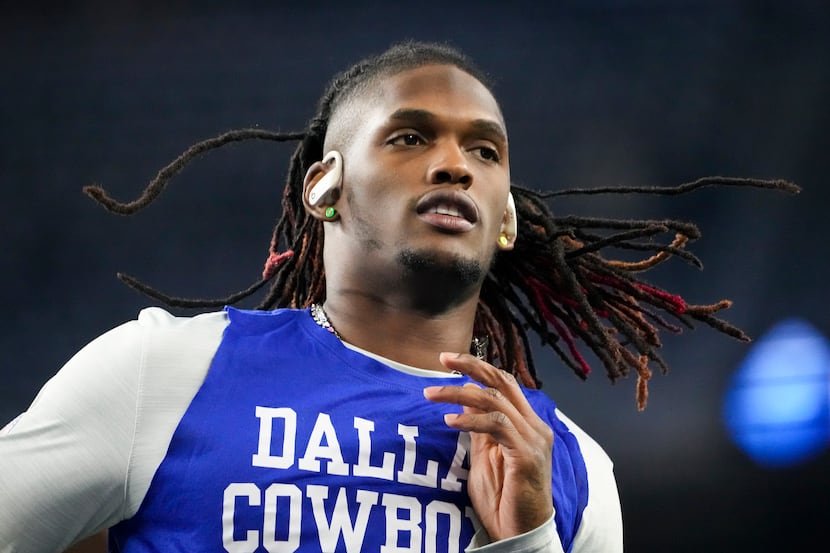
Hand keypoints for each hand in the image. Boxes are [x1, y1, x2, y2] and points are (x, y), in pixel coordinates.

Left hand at [423, 353, 553, 540]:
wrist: (520, 534)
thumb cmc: (503, 500)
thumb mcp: (485, 456)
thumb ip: (479, 428)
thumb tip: (463, 399)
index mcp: (527, 424)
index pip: (504, 383)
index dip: (477, 368)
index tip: (447, 360)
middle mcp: (535, 426)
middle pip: (503, 381)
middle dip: (471, 366)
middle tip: (442, 358)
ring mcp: (534, 439)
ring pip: (496, 400)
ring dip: (459, 394)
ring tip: (431, 395)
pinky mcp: (527, 455)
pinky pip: (497, 425)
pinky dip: (471, 419)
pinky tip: (450, 421)